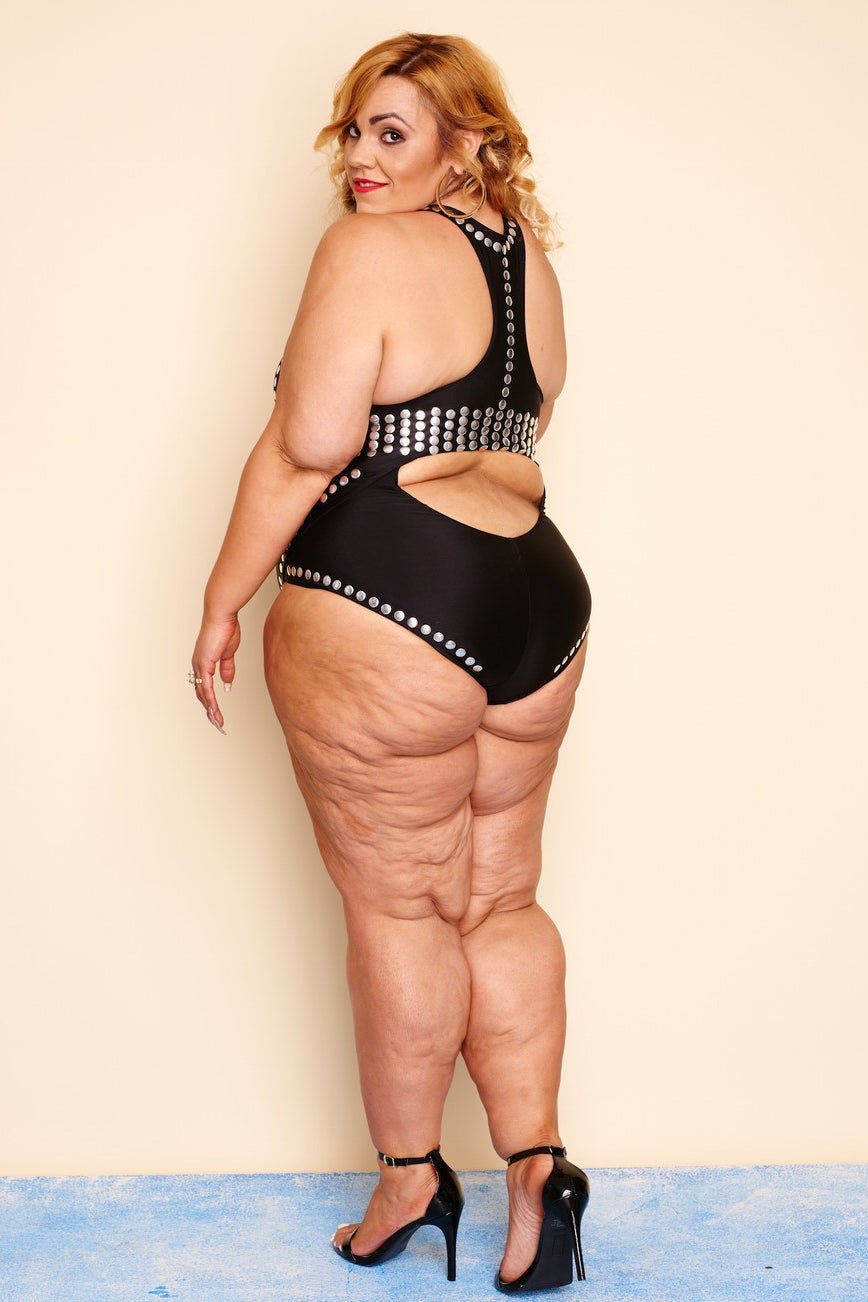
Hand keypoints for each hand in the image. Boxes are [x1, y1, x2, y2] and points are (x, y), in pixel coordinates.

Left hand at [190, 613, 240, 732]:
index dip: (210, 702)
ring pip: (203, 695)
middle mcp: (197, 666)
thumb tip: (227, 685)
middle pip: (201, 695)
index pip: (204, 688)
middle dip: (210, 712)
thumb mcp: (229, 653)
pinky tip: (214, 710)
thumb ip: (227, 669)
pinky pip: (206, 687)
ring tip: (218, 723)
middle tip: (217, 724)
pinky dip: (210, 701)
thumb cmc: (225, 628)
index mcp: (203, 663)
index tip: (217, 713)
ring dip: (211, 711)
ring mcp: (199, 666)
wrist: (222, 616)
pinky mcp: (203, 664)